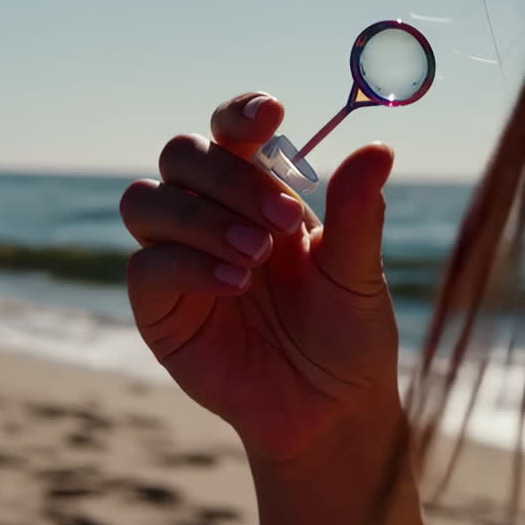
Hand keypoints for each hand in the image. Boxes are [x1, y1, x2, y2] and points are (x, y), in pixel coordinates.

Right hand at [120, 92, 402, 463]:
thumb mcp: (358, 273)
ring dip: (200, 217)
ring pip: (146, 201)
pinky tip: (236, 285)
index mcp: (257, 193)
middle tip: (283, 222)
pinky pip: (147, 266)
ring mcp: (177, 258)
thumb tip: (379, 149)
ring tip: (256, 257)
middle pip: (180, 156)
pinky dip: (188, 266)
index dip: (239, 113)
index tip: (272, 115)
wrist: (330, 411)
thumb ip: (358, 214)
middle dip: (228, 178)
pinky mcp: (158, 307)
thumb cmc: (345, 334)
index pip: (229, 131)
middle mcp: (209, 214)